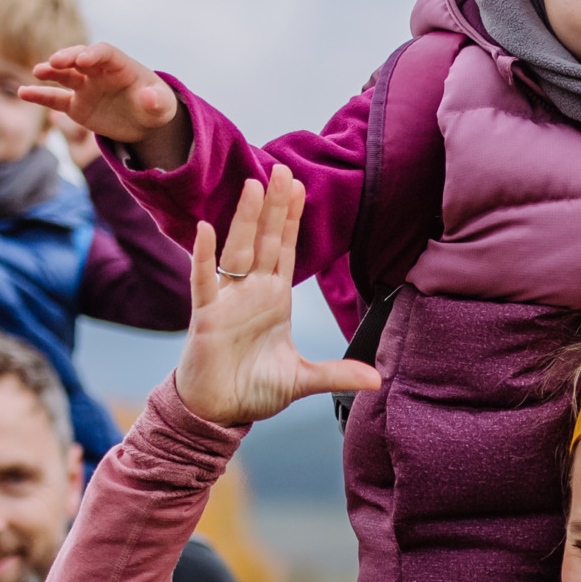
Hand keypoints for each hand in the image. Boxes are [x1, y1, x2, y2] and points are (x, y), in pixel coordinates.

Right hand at [22, 43, 187, 162]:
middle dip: (68, 57)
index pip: (105, 53)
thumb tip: (151, 97)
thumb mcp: (163, 107)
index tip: (83, 60)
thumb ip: (157, 101)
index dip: (93, 54)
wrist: (145, 123)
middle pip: (80, 58)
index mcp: (121, 65)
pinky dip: (40, 95)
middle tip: (55, 62)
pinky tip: (23, 92)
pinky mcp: (77, 105)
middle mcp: (99, 72)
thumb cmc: (155, 107)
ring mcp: (86, 87)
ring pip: (64, 75)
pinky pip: (56, 99)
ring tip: (38, 72)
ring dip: (51, 71)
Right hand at [173, 172, 378, 423]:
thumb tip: (377, 379)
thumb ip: (337, 373)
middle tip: (284, 169)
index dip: (293, 219)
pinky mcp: (205, 316)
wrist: (218, 412)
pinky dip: (204, 256)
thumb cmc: (253, 389)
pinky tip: (206, 229)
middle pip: (265, 240)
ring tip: (255, 186)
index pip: (285, 250)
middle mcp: (251, 292)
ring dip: (246, 220)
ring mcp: (227, 300)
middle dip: (276, 207)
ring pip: (238, 251)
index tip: (301, 186)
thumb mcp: (302, 379)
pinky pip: (204, 280)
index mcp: (274, 299)